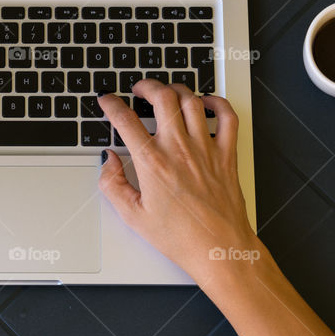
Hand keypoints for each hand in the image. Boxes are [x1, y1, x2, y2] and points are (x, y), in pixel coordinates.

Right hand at [97, 81, 256, 278]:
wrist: (218, 250)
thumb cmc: (180, 237)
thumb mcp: (133, 216)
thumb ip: (112, 184)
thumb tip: (107, 161)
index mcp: (152, 163)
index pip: (125, 120)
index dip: (110, 104)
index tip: (107, 100)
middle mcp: (179, 149)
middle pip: (162, 97)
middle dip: (146, 86)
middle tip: (139, 90)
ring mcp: (206, 149)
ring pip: (191, 101)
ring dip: (176, 89)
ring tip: (167, 92)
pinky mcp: (226, 155)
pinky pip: (227, 117)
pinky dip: (217, 103)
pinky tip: (207, 103)